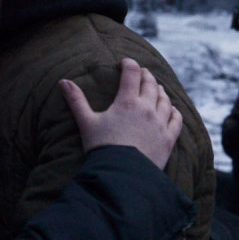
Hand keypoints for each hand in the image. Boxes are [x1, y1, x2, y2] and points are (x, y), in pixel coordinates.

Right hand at [59, 58, 182, 168]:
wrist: (120, 176)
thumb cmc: (101, 148)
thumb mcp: (86, 123)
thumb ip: (76, 100)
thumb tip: (62, 81)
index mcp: (127, 101)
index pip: (132, 73)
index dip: (128, 64)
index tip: (123, 63)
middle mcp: (147, 108)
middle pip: (150, 83)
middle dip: (145, 75)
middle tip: (140, 73)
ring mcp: (160, 123)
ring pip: (165, 99)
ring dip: (160, 90)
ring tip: (156, 88)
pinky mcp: (168, 139)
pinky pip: (176, 119)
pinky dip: (174, 111)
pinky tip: (171, 109)